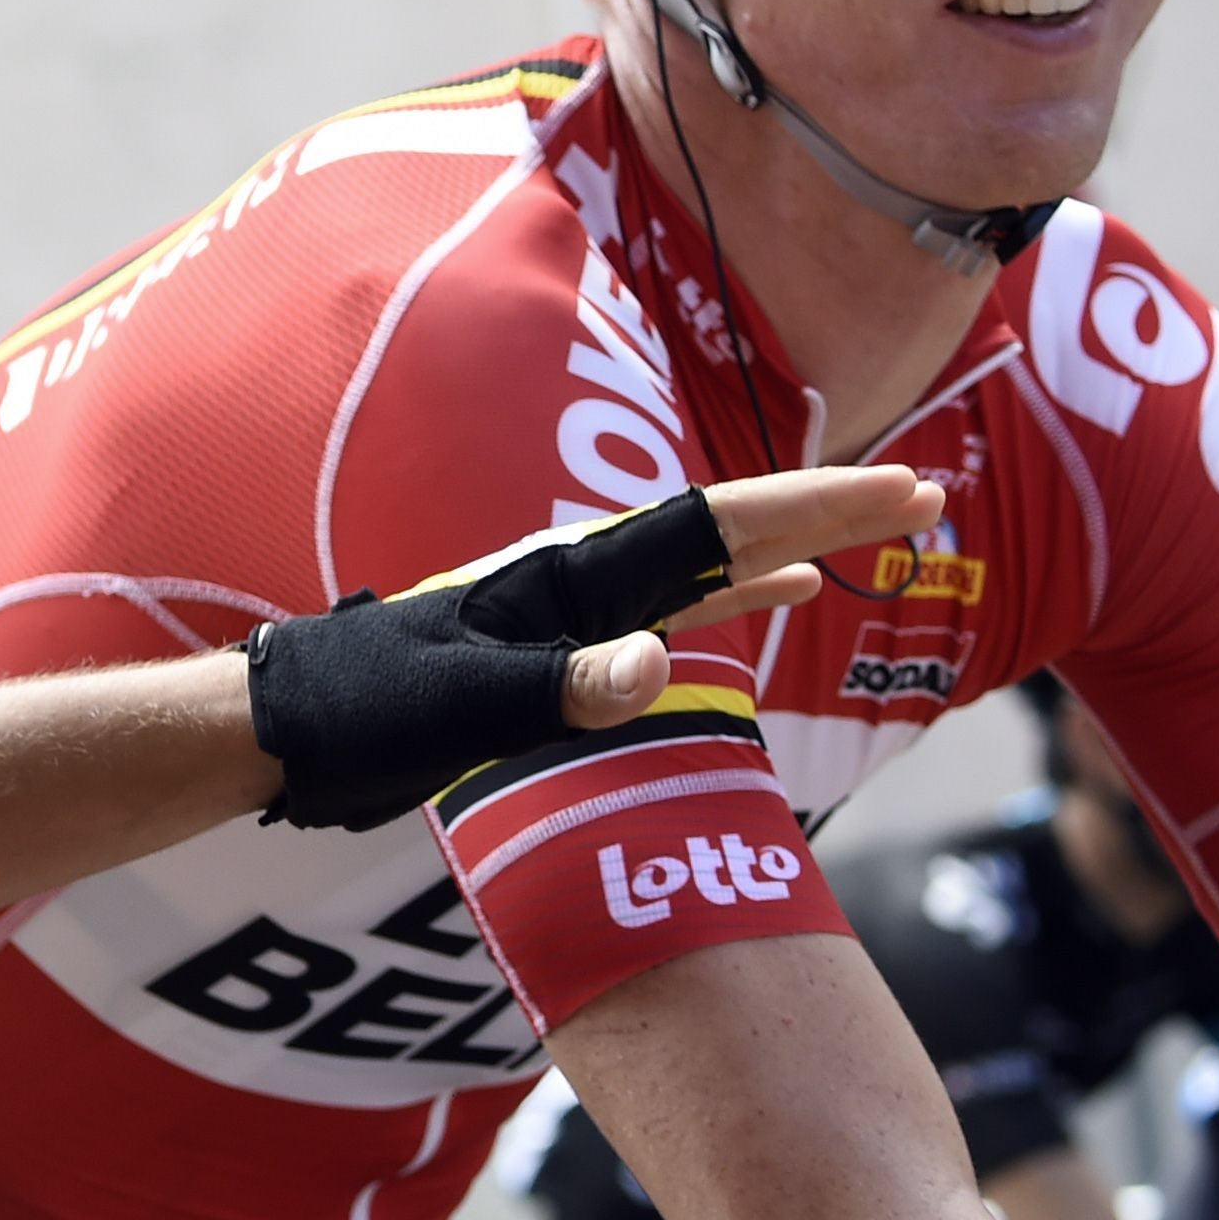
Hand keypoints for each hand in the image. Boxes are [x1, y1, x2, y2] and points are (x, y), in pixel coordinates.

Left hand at [253, 466, 936, 826]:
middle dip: (829, 510)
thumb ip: (558, 689)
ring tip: (882, 531)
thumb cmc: (362, 710)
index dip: (816, 508)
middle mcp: (579, 578)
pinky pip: (677, 606)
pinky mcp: (563, 647)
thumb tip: (657, 667)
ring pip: (711, 561)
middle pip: (729, 528)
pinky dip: (741, 593)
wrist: (290, 728)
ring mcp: (575, 609)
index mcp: (566, 576)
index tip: (904, 491)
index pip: (716, 525)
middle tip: (928, 494)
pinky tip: (786, 592)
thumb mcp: (459, 706)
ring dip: (797, 543)